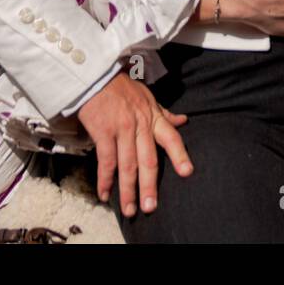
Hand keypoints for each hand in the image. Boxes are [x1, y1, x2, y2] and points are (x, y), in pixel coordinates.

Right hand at [77, 72, 191, 217]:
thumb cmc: (121, 88)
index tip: (187, 172)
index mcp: (153, 116)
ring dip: (128, 189)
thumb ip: (164, 114)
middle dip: (149, 185)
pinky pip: (106, 160)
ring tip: (130, 209)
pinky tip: (105, 194)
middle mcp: (140, 124)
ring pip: (128, 165)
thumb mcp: (147, 97)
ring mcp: (122, 129)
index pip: (171, 138)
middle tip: (150, 206)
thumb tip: (183, 121)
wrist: (96, 76)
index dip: (180, 155)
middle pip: (148, 160)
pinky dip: (105, 179)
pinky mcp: (103, 131)